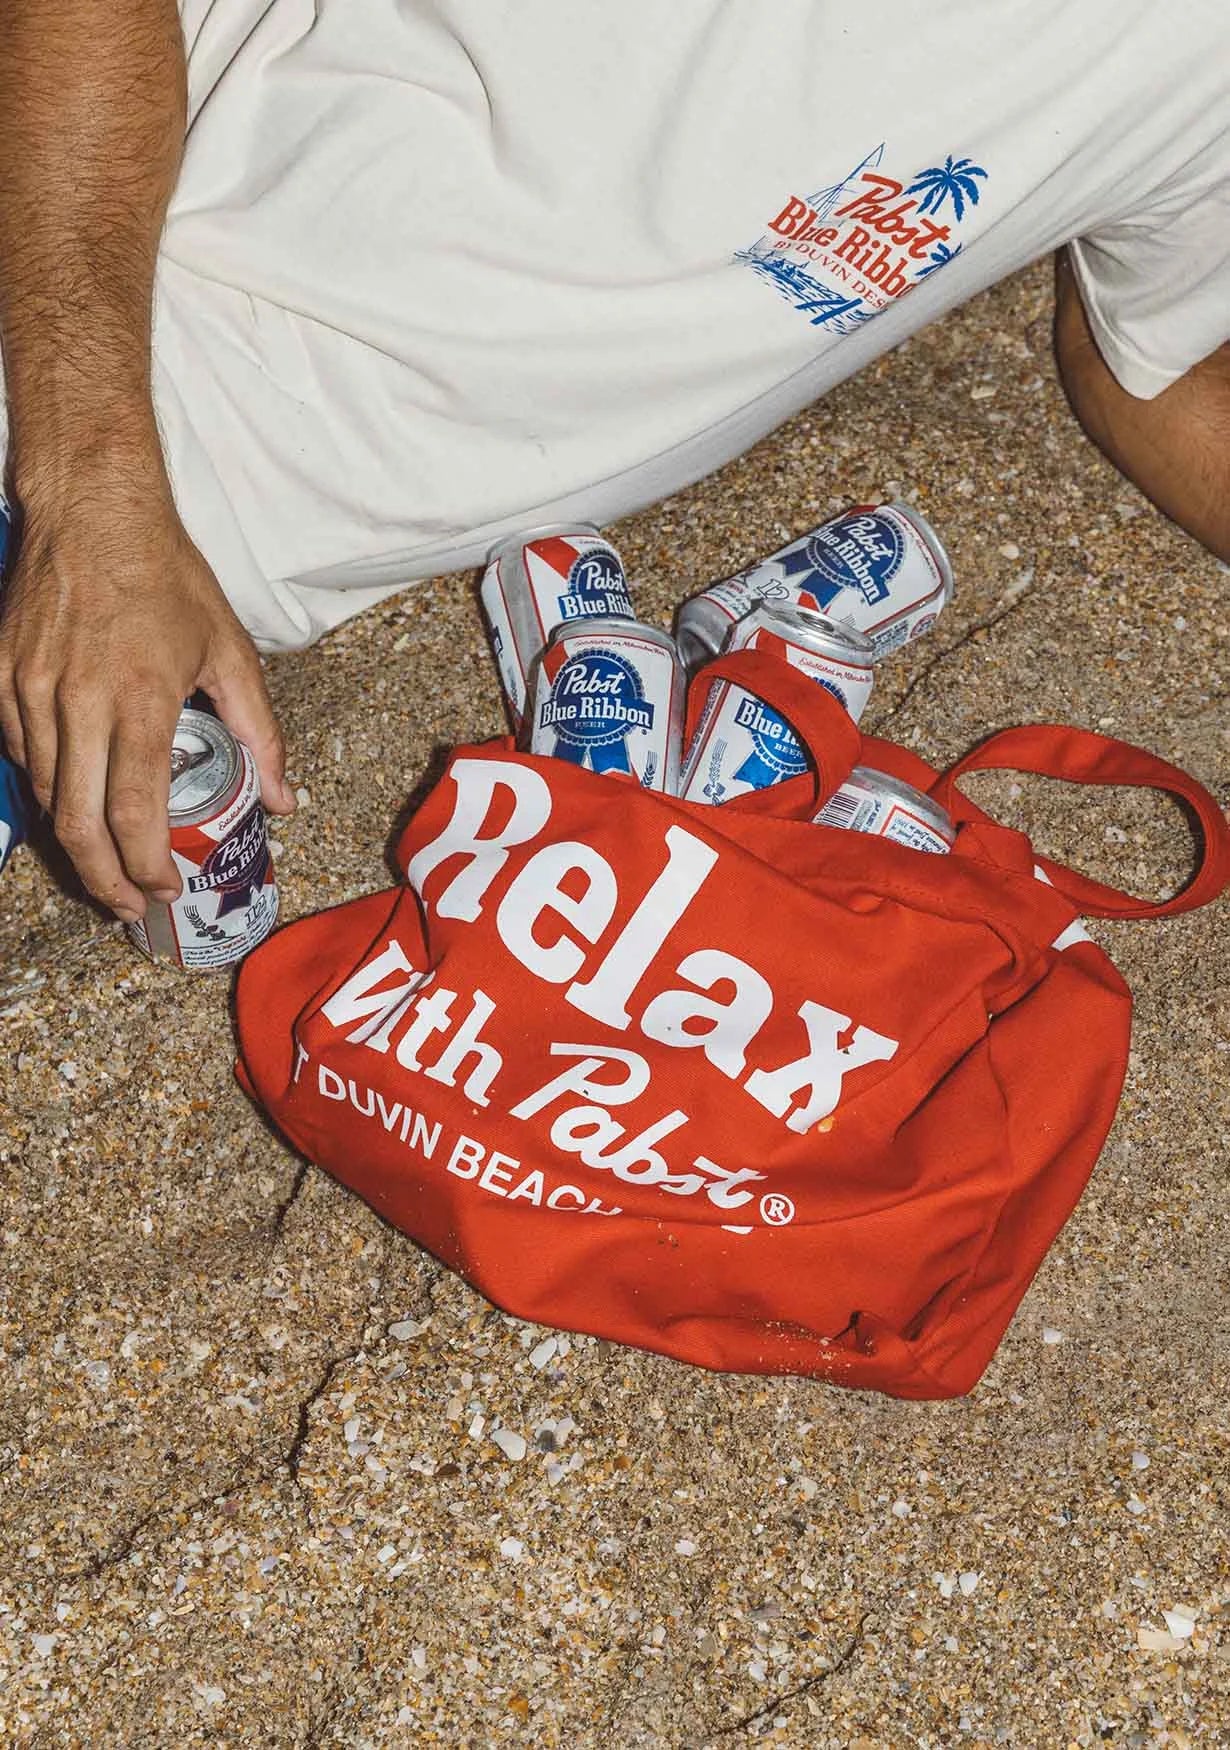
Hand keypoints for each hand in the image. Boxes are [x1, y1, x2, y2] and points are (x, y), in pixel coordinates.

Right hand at [0, 455, 295, 920]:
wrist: (92, 511)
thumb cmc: (165, 576)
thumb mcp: (230, 652)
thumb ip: (260, 734)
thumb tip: (284, 800)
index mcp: (138, 699)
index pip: (132, 812)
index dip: (145, 865)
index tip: (164, 888)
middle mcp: (76, 702)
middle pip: (77, 823)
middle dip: (102, 879)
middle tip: (126, 905)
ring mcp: (30, 691)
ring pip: (44, 794)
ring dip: (74, 841)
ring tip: (105, 865)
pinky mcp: (1, 677)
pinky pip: (20, 754)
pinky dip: (46, 789)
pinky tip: (74, 801)